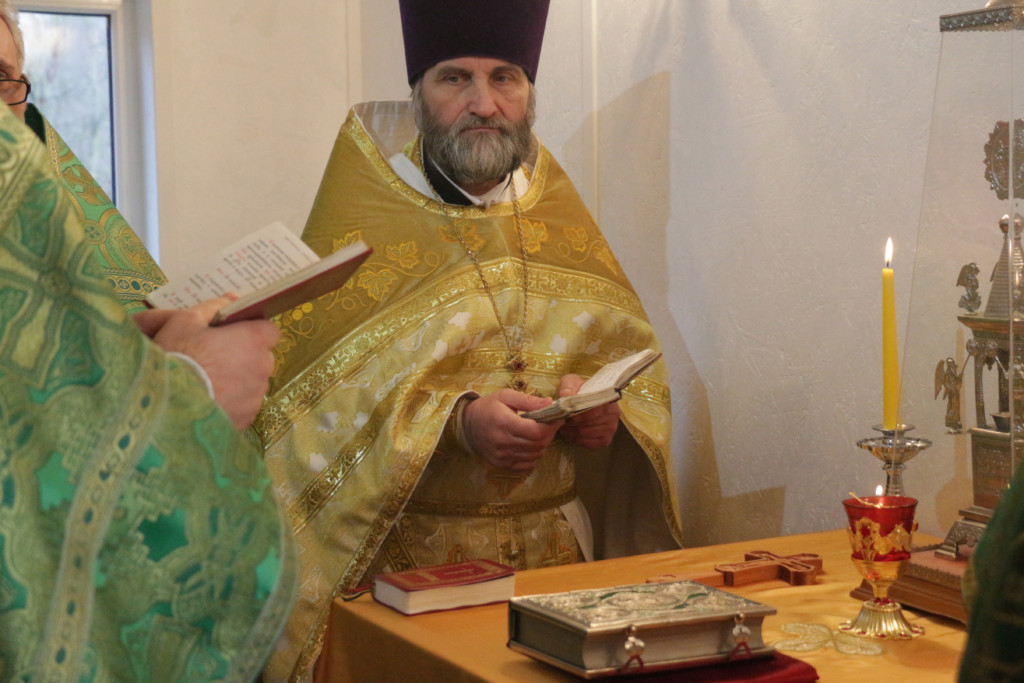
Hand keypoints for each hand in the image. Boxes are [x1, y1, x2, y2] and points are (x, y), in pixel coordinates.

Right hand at [133, 294, 279, 429]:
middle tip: (216, 358)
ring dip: (239, 381)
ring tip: (209, 381)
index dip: (254, 331)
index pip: (270, 331)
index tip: (236, 334)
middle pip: (262, 358)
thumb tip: (232, 297)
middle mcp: (262, 369)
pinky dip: (232, 404)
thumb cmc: (176, 356)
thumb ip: (213, 307)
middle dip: (246, 356)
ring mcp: (256, 397)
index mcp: (253, 341)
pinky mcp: (246, 420)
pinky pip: (244, 407)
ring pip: (254, 384)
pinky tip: (209, 401)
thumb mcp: (185, 321)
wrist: (164, 405)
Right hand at [462, 390, 562, 470]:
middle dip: (550, 433)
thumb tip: (551, 403)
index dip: (551, 426)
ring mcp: (502, 456)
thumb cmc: (488, 407)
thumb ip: (529, 400)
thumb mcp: (506, 396)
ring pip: (535, 455)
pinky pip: (527, 465)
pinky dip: (534, 455)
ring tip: (540, 432)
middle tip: (551, 424)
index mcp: (504, 423)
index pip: (537, 432)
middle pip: (539, 444)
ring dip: (543, 444)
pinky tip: (530, 444)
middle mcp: (503, 443)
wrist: (466, 425)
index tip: (556, 418)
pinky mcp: (501, 464)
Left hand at [557, 374, 619, 448]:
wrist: (585, 397)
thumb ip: (568, 387)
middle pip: (587, 424)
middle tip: (559, 421)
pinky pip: (589, 444)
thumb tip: (566, 395)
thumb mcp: (572, 382)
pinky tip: (571, 433)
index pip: (591, 411)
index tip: (563, 413)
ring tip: (563, 425)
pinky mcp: (605, 440)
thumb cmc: (579, 390)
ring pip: (585, 434)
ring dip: (571, 431)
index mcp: (607, 399)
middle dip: (571, 423)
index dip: (574, 414)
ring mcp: (611, 429)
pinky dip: (577, 440)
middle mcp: (613, 415)